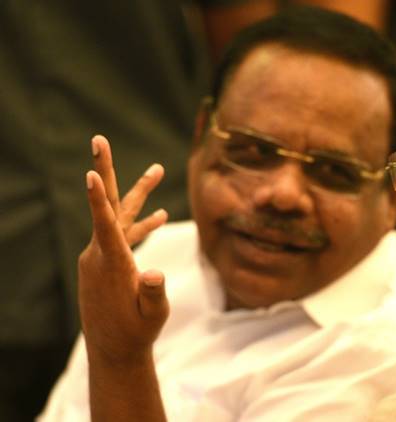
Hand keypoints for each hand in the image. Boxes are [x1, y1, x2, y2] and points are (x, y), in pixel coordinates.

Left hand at [78, 135, 169, 364]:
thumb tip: (154, 273)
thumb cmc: (136, 331)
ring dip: (139, 194)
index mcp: (111, 263)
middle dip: (105, 170)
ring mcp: (101, 255)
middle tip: (98, 139)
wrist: (115, 349)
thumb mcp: (152, 315)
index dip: (98, 198)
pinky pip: (124, 234)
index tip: (91, 172)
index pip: (104, 224)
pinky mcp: (106, 261)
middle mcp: (101, 253)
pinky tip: (159, 216)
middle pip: (107, 205)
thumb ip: (153, 293)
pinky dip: (141, 224)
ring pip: (120, 216)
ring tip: (157, 169)